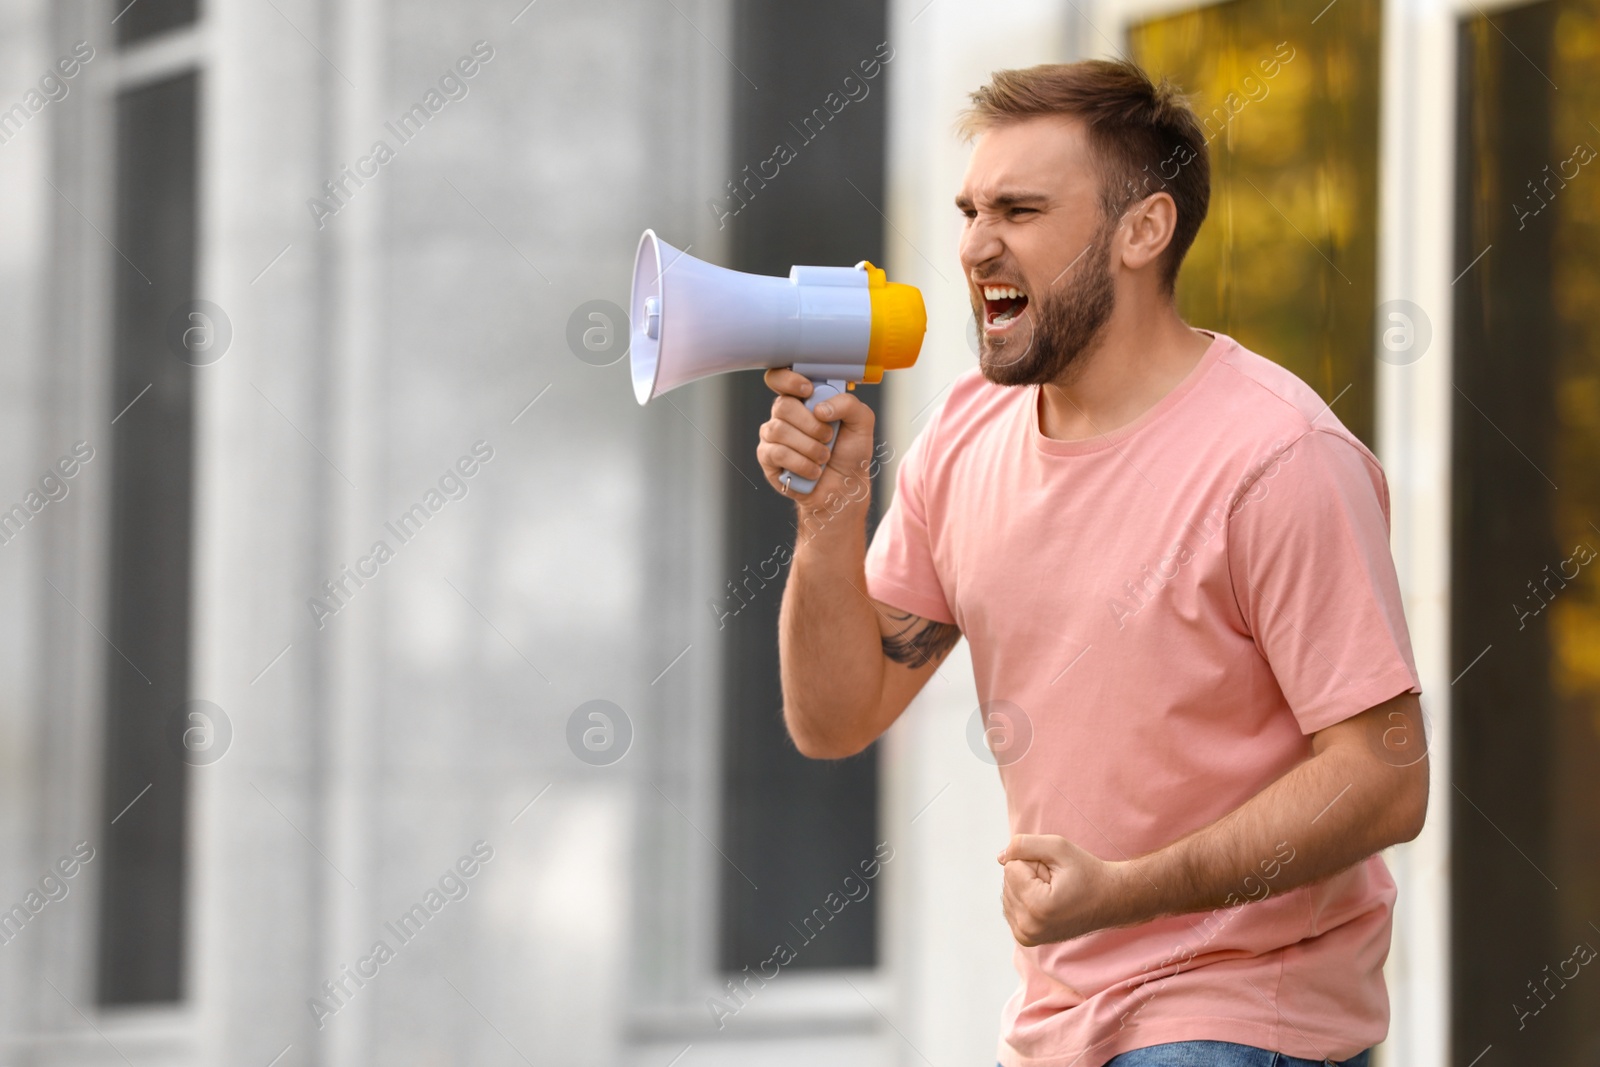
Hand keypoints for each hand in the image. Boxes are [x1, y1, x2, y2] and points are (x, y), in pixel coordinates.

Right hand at [757, 368, 875, 507]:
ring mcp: (773, 435)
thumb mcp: (862, 422)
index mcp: (804, 398)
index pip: (780, 377)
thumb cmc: (850, 452)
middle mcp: (785, 414)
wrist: (845, 487)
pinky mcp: (767, 457)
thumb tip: (819, 409)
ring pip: (779, 430)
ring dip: (809, 447)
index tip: (808, 390)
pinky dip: (801, 464)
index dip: (788, 379)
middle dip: (811, 425)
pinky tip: (813, 471)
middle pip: (783, 405)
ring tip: (824, 457)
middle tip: (828, 437)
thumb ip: (848, 404)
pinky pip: (777, 453)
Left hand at [997, 835, 1129, 946]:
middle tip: (1058, 884)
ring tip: (1055, 893)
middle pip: (1008, 881)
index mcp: (1036, 907)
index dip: (1034, 862)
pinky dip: (1025, 898)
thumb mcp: (1058, 847)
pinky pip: (1010, 904)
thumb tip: (1000, 857)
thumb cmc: (1087, 872)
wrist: (1110, 901)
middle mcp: (1028, 928)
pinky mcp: (1025, 938)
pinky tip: (1048, 903)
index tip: (1057, 875)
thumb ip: (1023, 845)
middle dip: (1029, 875)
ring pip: (1007, 892)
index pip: (1010, 867)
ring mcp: (1025, 936)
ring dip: (1027, 886)